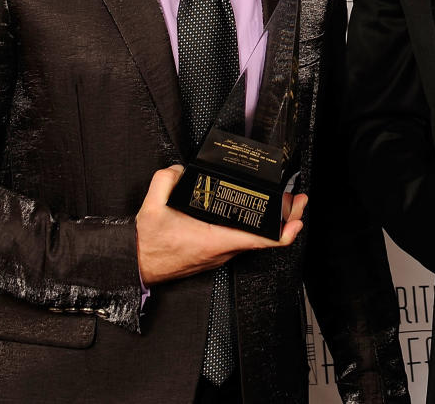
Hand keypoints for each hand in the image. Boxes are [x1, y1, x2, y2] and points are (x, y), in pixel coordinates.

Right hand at [135, 165, 306, 285]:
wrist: (136, 265)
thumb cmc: (147, 244)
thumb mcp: (151, 207)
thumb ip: (166, 180)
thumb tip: (180, 169)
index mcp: (215, 240)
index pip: (261, 241)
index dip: (285, 231)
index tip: (298, 217)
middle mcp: (222, 251)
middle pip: (264, 238)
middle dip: (284, 218)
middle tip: (297, 199)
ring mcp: (219, 255)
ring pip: (253, 239)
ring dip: (269, 223)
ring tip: (281, 203)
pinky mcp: (213, 254)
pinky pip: (240, 240)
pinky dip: (252, 227)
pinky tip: (252, 213)